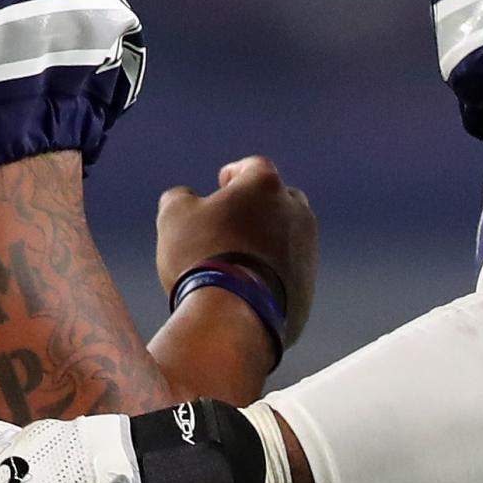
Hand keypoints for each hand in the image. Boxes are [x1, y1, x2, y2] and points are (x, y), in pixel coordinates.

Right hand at [155, 157, 316, 347]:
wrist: (233, 316)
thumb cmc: (202, 257)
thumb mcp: (174, 217)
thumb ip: (180, 198)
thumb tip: (185, 198)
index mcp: (266, 186)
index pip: (253, 167)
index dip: (236, 172)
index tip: (223, 182)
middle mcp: (296, 213)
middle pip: (280, 200)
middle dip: (259, 206)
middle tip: (234, 219)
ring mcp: (307, 252)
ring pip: (289, 239)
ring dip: (268, 242)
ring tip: (239, 259)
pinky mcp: (308, 289)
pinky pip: (289, 275)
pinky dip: (272, 275)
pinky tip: (248, 287)